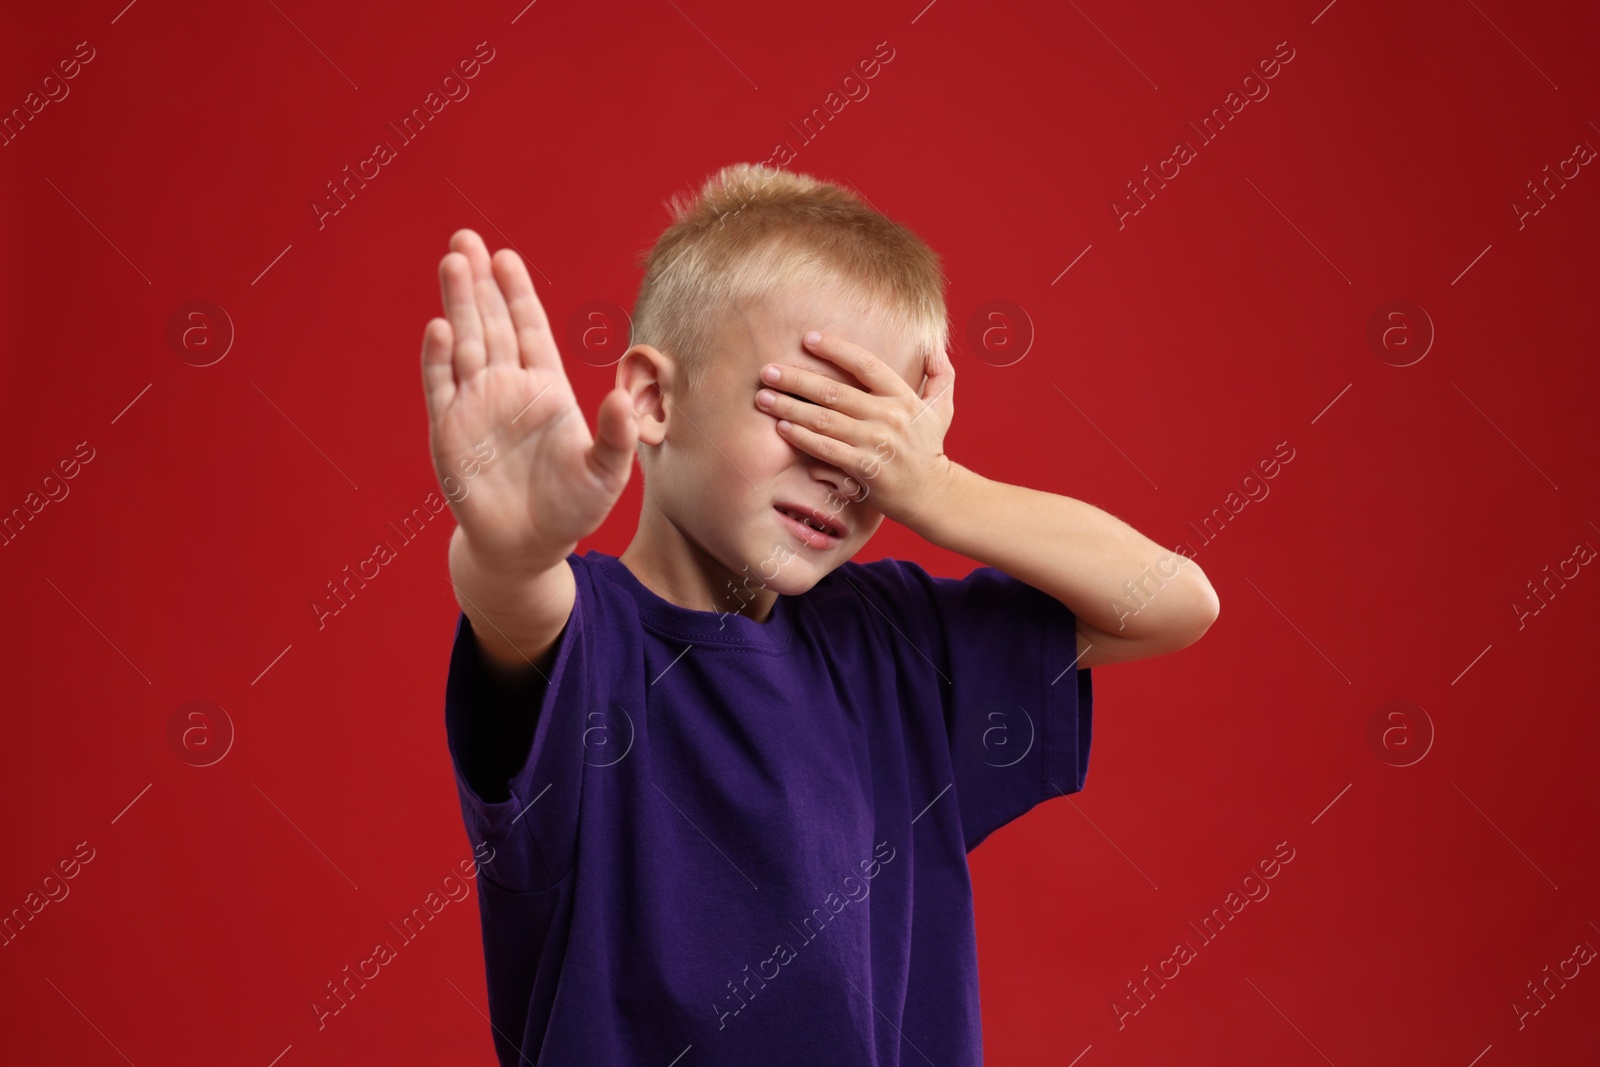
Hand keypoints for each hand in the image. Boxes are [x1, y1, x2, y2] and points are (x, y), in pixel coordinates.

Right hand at [421, 229, 637, 571]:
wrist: (527, 547)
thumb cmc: (572, 509)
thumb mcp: (607, 474)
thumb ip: (616, 436)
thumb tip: (624, 399)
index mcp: (545, 389)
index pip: (529, 329)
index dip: (516, 294)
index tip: (505, 257)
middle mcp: (506, 389)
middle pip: (490, 324)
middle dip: (479, 282)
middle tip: (466, 238)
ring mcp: (475, 407)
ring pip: (464, 344)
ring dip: (458, 305)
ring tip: (452, 262)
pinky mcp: (450, 433)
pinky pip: (443, 388)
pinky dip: (440, 360)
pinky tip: (440, 327)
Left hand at [754, 330, 956, 530]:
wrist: (933, 495)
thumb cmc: (930, 448)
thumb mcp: (943, 408)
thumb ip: (941, 374)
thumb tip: (934, 345)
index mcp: (903, 396)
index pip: (866, 364)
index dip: (836, 349)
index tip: (807, 339)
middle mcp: (889, 416)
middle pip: (835, 391)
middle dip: (796, 379)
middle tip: (767, 370)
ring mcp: (876, 443)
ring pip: (824, 420)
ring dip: (790, 407)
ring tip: (763, 397)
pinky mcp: (864, 468)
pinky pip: (826, 449)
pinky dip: (802, 437)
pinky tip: (781, 427)